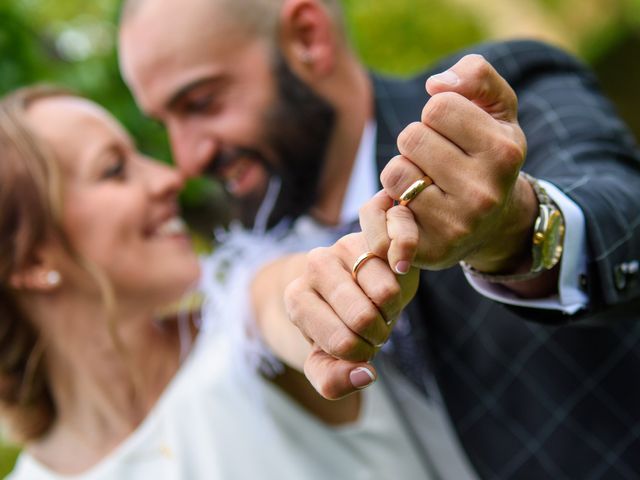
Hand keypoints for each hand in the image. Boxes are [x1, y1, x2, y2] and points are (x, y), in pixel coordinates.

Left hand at [284, 232, 418, 398]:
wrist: (353, 290)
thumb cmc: (338, 327)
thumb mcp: (327, 361)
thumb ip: (333, 381)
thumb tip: (365, 376)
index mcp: (296, 299)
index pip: (341, 342)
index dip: (361, 354)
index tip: (358, 348)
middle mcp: (313, 266)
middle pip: (362, 318)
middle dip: (378, 335)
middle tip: (373, 331)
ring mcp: (342, 246)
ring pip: (384, 294)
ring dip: (391, 313)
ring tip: (380, 311)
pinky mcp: (371, 237)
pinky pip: (398, 272)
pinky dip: (401, 292)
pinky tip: (389, 291)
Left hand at [361, 54, 537, 273]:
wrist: (493, 225)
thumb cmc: (486, 156)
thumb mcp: (497, 111)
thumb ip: (477, 77)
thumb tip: (436, 84)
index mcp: (504, 152)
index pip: (438, 105)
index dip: (437, 114)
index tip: (453, 133)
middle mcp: (484, 193)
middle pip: (411, 137)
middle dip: (417, 144)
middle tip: (436, 162)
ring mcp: (457, 225)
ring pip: (394, 173)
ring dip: (401, 174)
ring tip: (425, 185)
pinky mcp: (429, 251)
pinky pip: (381, 215)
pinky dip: (383, 209)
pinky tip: (403, 215)